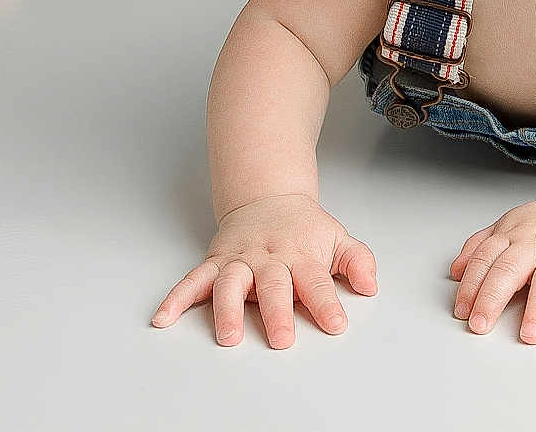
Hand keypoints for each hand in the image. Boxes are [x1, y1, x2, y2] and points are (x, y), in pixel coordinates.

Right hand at [151, 193, 377, 348]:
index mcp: (300, 255)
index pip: (316, 281)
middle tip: (282, 338)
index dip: (326, 303)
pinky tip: (164, 318)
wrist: (268, 196)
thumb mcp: (337, 238)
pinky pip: (193, 280)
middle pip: (272, 284)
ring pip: (230, 283)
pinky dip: (177, 298)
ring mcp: (240, 260)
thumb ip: (357, 261)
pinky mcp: (216, 262)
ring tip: (228, 335)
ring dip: (227, 310)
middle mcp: (268, 258)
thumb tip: (371, 284)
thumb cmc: (303, 228)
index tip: (336, 324)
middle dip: (277, 312)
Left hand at [450, 188, 535, 342]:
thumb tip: (455, 271)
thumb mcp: (511, 225)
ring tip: (529, 334)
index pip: (486, 259)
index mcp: (513, 233)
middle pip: (510, 268)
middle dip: (492, 298)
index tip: (462, 311)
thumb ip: (482, 246)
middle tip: (480, 325)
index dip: (471, 285)